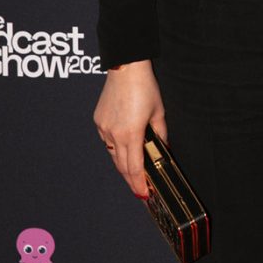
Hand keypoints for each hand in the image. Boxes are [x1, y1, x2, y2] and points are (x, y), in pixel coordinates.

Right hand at [93, 59, 166, 197]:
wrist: (126, 68)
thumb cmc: (144, 87)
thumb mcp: (159, 112)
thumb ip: (160, 133)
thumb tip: (163, 149)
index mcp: (132, 134)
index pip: (135, 168)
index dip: (139, 184)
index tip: (144, 194)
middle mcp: (115, 134)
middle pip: (122, 166)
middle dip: (131, 179)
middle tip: (140, 188)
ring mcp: (104, 128)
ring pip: (113, 155)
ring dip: (123, 165)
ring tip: (133, 172)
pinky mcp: (99, 121)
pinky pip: (107, 141)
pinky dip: (115, 148)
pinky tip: (124, 148)